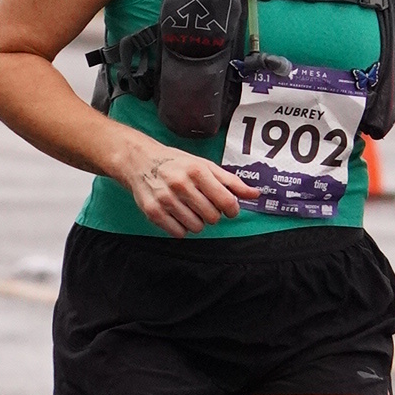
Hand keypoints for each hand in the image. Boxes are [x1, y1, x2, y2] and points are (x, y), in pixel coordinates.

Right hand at [115, 139, 242, 236]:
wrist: (140, 161)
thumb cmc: (176, 164)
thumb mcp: (205, 166)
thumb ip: (231, 182)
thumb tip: (255, 194)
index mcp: (197, 171)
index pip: (226, 201)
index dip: (232, 209)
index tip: (228, 208)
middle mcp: (181, 184)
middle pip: (212, 217)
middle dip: (213, 214)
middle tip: (204, 205)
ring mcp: (166, 199)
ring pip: (196, 227)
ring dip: (197, 222)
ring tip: (189, 209)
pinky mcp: (153, 212)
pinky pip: (179, 233)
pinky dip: (181, 228)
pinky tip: (178, 215)